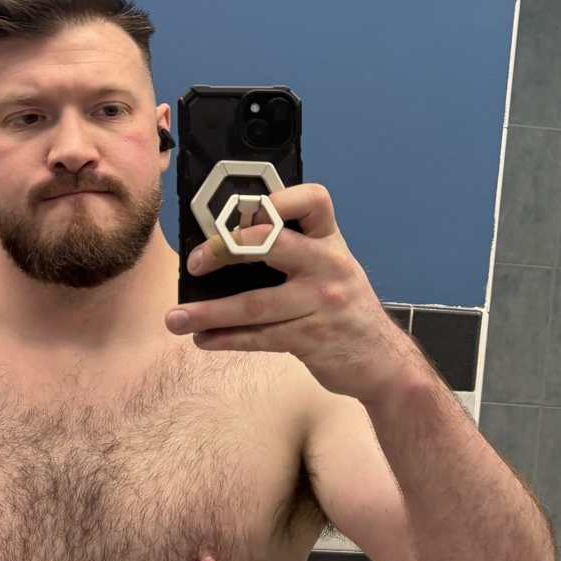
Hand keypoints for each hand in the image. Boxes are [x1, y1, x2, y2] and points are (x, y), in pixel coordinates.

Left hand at [165, 183, 420, 402]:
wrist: (384, 363)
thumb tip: (227, 247)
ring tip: (176, 318)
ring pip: (255, 303)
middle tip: (194, 263)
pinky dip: (226, 338)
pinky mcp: (313, 338)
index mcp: (331, 241)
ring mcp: (322, 302)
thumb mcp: (335, 270)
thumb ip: (296, 253)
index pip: (312, 200)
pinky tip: (204, 339)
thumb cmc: (346, 311)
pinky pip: (260, 336)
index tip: (241, 207)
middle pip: (271, 244)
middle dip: (225, 250)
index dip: (278, 198)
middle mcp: (329, 265)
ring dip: (209, 312)